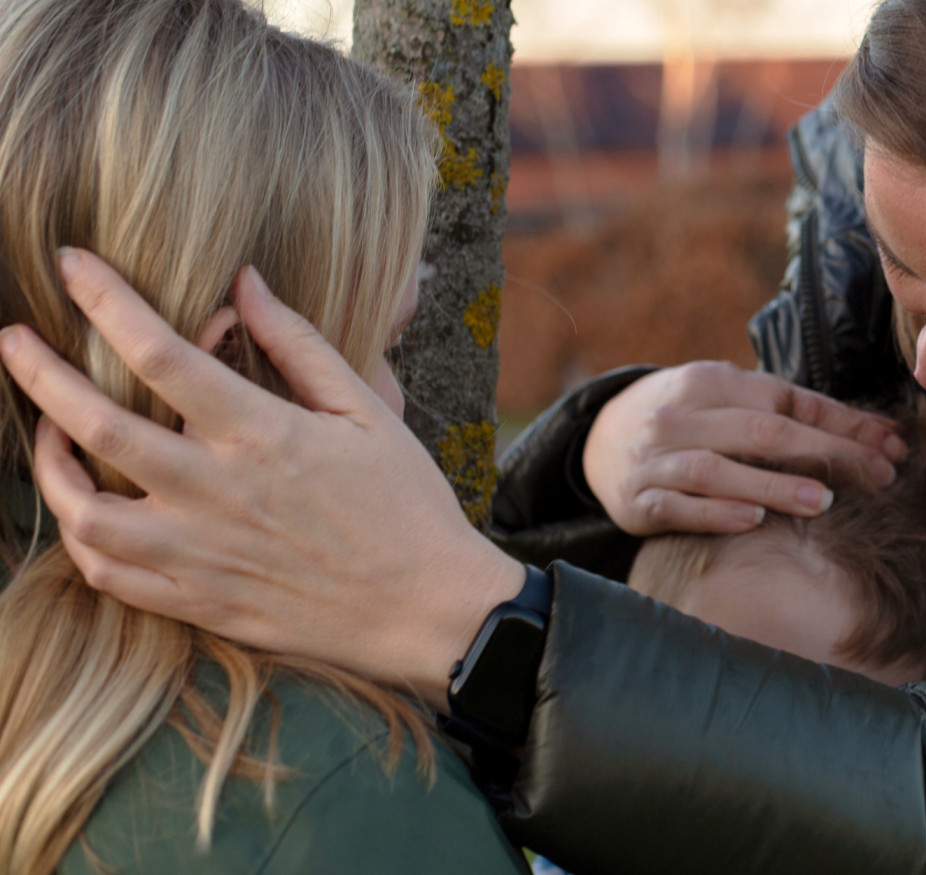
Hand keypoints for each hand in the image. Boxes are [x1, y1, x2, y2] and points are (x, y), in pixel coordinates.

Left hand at [0, 249, 522, 709]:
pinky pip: (111, 577)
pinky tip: (84, 512)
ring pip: (84, 511)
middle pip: (96, 424)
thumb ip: (300, 346)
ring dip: (47, 463)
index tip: (71, 261)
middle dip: (38, 371)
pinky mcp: (201, 603)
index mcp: (262, 434)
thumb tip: (245, 284)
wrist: (428, 608)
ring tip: (45, 431)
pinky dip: (81, 540)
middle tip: (12, 338)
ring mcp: (201, 554)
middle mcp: (217, 492)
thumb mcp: (369, 412)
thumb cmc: (407, 504)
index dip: (105, 299)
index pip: (160, 353)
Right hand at [583, 361, 907, 535]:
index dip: (842, 425)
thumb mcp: (729, 399)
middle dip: (822, 454)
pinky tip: (754, 522)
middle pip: (759, 432)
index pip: (786, 401)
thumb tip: (882, 434)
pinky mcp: (638, 501)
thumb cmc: (690, 419)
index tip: (890, 450)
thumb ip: (794, 413)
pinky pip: (678, 507)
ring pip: (717, 471)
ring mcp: (655, 459)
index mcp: (709, 381)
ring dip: (773, 486)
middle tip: (873, 477)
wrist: (598, 440)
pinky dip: (716, 514)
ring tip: (823, 503)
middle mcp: (680, 416)